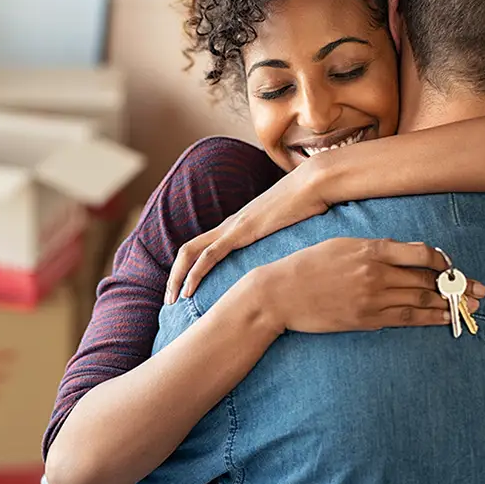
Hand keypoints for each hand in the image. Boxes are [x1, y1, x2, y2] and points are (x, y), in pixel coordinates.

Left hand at [166, 160, 327, 303]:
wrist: (315, 183)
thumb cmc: (309, 205)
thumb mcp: (291, 230)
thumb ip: (283, 242)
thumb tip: (291, 262)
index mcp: (238, 226)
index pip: (202, 248)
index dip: (189, 269)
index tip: (185, 291)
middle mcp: (229, 225)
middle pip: (188, 250)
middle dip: (174, 276)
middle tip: (169, 300)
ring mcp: (233, 227)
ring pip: (191, 252)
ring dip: (177, 277)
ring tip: (172, 300)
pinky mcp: (241, 231)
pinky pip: (210, 254)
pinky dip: (195, 273)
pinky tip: (189, 290)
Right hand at [249, 238, 484, 333]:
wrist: (279, 293)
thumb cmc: (305, 265)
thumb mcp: (338, 245)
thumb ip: (371, 248)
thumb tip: (401, 255)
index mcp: (369, 250)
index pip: (421, 254)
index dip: (442, 261)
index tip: (449, 265)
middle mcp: (375, 273)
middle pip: (427, 279)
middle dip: (456, 285)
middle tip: (478, 289)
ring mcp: (372, 298)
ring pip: (422, 300)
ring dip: (450, 303)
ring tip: (469, 305)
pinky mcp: (366, 319)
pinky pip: (406, 319)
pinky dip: (429, 318)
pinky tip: (444, 318)